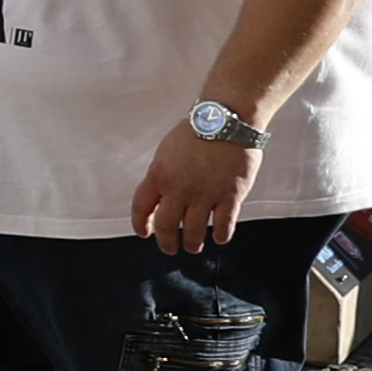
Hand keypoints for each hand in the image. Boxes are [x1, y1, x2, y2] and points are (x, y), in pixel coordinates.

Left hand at [134, 121, 258, 254]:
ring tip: (193, 247)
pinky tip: (218, 238)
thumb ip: (161, 176)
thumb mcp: (165, 152)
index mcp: (158, 176)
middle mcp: (179, 189)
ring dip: (192, 243)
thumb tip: (158, 198)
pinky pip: (224, 224)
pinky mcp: (231, 195)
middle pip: (166, 226)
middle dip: (166, 242)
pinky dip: (220, 235)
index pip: (141, 208)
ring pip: (194, 230)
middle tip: (170, 248)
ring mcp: (206, 194)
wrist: (225, 121)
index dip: (140, 225)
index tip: (144, 233)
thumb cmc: (194, 132)